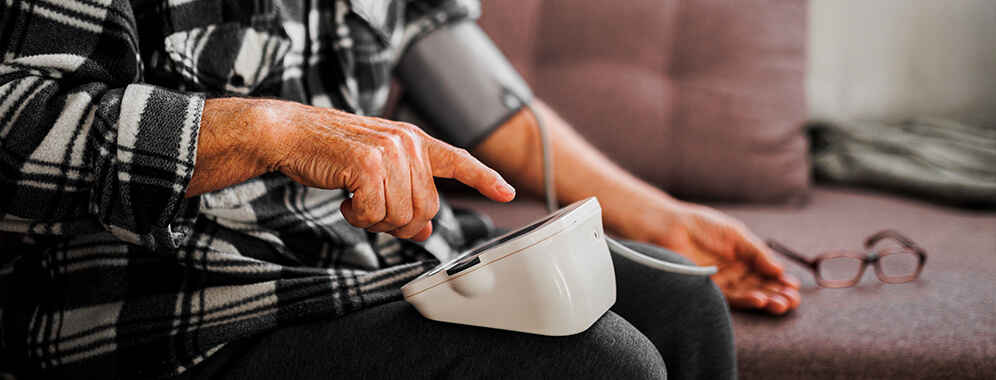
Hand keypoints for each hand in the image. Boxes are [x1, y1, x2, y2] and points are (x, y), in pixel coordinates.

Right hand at [188, 98, 514, 241]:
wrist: (292, 135)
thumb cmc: (332, 153)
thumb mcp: (376, 170)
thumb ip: (405, 194)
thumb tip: (425, 232)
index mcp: (414, 141)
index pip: (459, 160)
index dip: (484, 179)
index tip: (507, 192)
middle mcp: (407, 142)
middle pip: (425, 210)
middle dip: (398, 221)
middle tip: (370, 209)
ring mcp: (389, 152)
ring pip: (400, 216)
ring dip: (375, 220)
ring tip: (355, 201)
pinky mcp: (366, 165)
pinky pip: (374, 214)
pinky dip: (356, 217)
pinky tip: (344, 199)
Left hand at [645, 202, 801, 314]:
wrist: (671, 226)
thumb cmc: (702, 226)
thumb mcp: (736, 235)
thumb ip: (757, 252)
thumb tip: (780, 269)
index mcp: (743, 260)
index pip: (766, 274)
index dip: (781, 281)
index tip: (795, 287)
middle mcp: (734, 274)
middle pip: (760, 288)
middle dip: (778, 295)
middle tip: (793, 301)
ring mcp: (722, 282)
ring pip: (748, 295)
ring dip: (766, 301)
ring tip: (782, 304)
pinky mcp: (707, 289)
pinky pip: (729, 298)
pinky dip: (745, 300)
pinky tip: (760, 300)